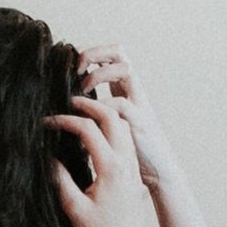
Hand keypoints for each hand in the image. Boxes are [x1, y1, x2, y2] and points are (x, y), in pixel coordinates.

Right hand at [43, 93, 163, 226]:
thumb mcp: (74, 208)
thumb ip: (60, 180)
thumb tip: (49, 158)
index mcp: (110, 167)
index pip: (88, 129)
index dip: (64, 121)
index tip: (47, 123)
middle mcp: (125, 161)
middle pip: (112, 117)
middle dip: (89, 105)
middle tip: (69, 103)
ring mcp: (132, 165)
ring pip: (122, 126)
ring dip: (103, 114)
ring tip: (82, 113)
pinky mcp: (133, 171)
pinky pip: (125, 138)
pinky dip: (111, 127)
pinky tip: (96, 135)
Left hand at [75, 44, 172, 183]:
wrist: (159, 174)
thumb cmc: (131, 153)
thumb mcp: (111, 126)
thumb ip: (96, 113)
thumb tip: (68, 107)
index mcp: (126, 91)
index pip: (112, 55)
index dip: (91, 51)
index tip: (71, 66)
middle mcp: (134, 93)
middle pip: (120, 53)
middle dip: (94, 53)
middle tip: (75, 70)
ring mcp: (139, 106)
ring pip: (126, 70)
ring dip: (99, 74)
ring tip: (81, 90)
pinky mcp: (140, 124)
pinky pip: (122, 104)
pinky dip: (102, 106)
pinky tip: (88, 118)